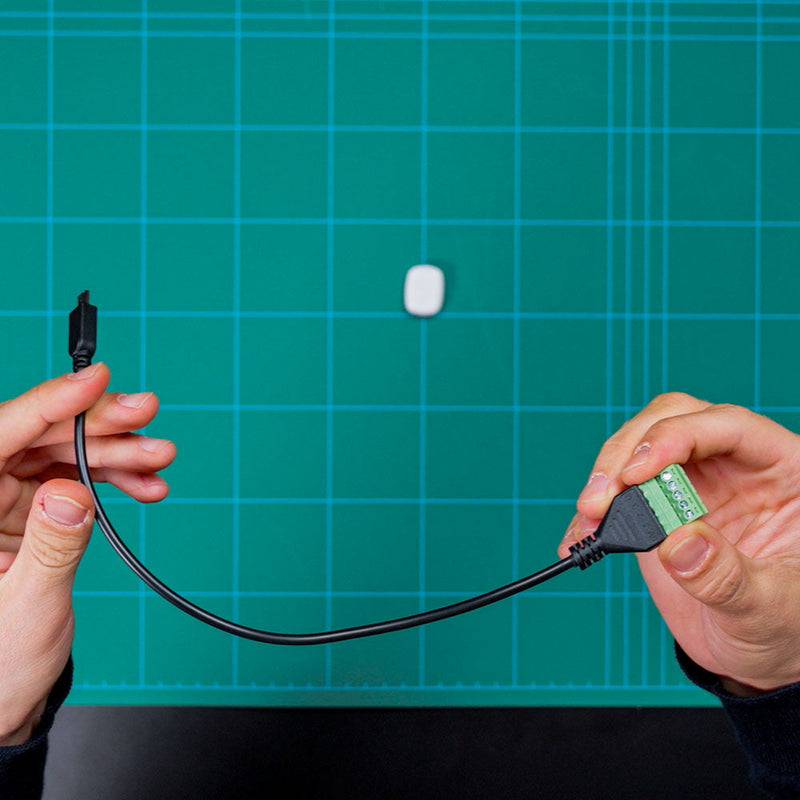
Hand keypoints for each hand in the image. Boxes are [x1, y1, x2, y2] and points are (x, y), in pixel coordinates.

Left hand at [0, 363, 174, 743]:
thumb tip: (70, 491)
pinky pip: (74, 481)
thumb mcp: (26, 610)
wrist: (9, 695)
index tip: (94, 380)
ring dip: (115, 453)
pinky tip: (146, 486)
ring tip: (159, 458)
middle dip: (95, 426)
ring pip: (60, 455)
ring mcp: (2, 504)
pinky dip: (114, 480)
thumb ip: (50, 549)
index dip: (46, 404)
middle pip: (34, 438)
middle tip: (146, 414)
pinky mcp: (31, 513)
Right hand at [559, 392, 799, 695]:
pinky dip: (593, 513)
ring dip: (606, 480)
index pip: (727, 426)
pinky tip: (580, 539)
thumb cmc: (782, 625)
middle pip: (672, 422)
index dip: (678, 436)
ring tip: (590, 522)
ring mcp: (693, 482)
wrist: (753, 653)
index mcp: (782, 470)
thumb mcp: (770, 607)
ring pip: (637, 448)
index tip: (637, 473)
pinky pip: (618, 491)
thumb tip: (678, 541)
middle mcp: (735, 465)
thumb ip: (727, 576)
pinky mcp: (658, 505)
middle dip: (627, 454)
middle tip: (601, 500)